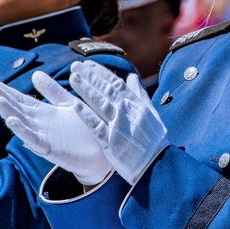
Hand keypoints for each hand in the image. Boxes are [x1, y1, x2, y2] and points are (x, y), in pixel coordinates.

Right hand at [0, 72, 111, 185]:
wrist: (101, 153)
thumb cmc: (84, 128)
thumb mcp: (67, 104)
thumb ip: (52, 91)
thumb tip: (35, 73)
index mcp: (43, 113)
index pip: (21, 100)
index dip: (8, 92)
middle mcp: (39, 125)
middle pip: (17, 110)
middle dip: (3, 99)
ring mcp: (43, 137)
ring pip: (21, 124)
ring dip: (8, 113)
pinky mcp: (51, 149)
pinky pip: (34, 140)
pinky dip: (23, 131)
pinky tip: (12, 122)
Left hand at [69, 60, 167, 184]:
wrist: (156, 165)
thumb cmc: (154, 140)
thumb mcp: (151, 114)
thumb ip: (139, 94)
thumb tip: (132, 77)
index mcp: (136, 105)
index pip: (116, 83)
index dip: (101, 72)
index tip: (88, 64)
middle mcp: (127, 112)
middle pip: (106, 89)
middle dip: (90, 76)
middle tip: (75, 66)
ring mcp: (119, 126)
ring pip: (100, 103)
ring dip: (86, 89)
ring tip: (73, 78)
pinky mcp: (111, 142)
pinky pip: (96, 125)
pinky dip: (85, 114)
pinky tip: (74, 104)